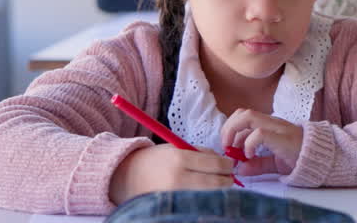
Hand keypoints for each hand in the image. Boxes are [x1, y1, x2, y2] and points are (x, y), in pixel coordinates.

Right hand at [109, 144, 233, 203]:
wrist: (127, 177)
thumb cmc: (157, 160)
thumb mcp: (178, 148)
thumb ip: (202, 153)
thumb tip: (226, 163)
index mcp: (180, 159)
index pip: (216, 164)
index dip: (228, 166)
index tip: (230, 166)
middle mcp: (177, 179)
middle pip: (217, 184)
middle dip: (228, 180)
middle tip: (228, 178)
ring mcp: (174, 197)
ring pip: (209, 197)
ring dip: (218, 192)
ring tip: (216, 186)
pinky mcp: (172, 208)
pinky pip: (196, 205)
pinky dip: (205, 200)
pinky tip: (204, 195)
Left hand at [220, 108, 304, 176]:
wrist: (321, 159)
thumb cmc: (300, 158)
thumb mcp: (275, 163)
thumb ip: (258, 165)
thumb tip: (240, 169)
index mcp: (269, 126)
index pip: (244, 116)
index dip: (230, 129)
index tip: (228, 147)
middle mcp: (272, 123)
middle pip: (243, 113)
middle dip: (228, 129)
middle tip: (227, 147)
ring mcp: (277, 128)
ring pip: (248, 117)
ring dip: (234, 132)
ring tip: (235, 150)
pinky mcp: (282, 137)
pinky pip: (259, 133)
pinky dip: (249, 143)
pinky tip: (250, 155)